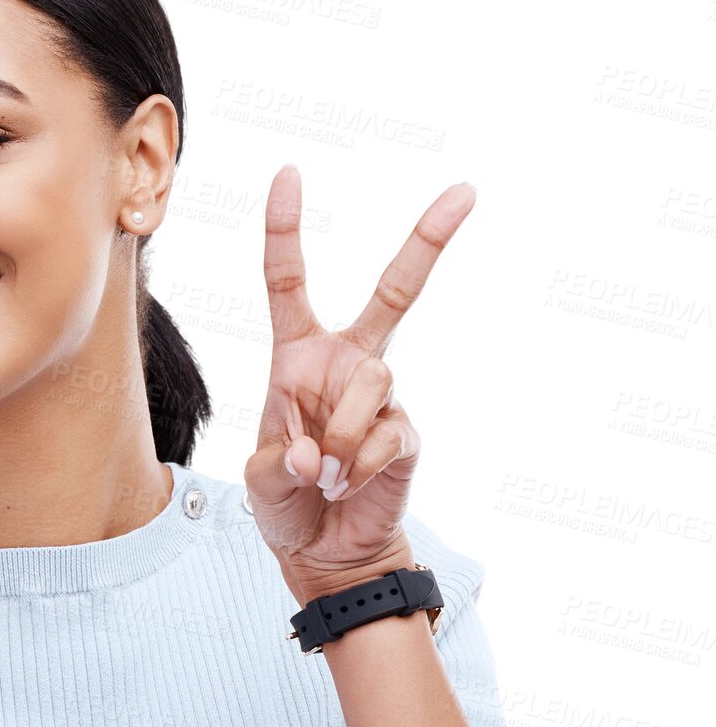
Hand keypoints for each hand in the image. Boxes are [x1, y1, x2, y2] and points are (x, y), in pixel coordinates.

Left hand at [243, 165, 475, 605]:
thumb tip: (314, 454)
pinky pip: (388, 435)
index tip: (289, 174)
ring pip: (371, 384)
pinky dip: (360, 466)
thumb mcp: (260, 481)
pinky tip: (348, 486)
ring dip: (342, 434)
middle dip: (428, 242)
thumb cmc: (287, 504)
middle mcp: (345, 363)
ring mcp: (382, 396)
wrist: (325, 552)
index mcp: (297, 357)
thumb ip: (276, 463)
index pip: (289, 282)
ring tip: (326, 475)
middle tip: (465, 190)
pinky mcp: (408, 432)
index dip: (286, 229)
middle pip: (394, 292)